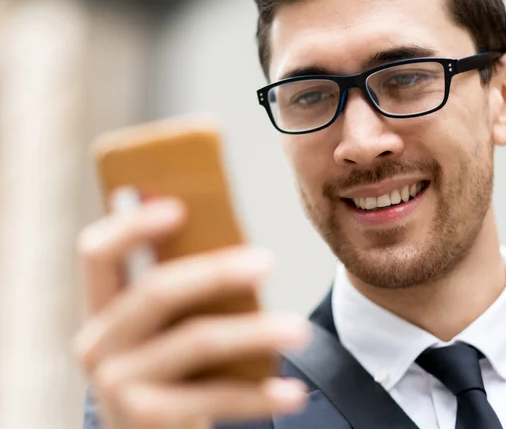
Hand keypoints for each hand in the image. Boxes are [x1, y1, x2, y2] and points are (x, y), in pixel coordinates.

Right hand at [74, 198, 309, 428]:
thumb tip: (234, 245)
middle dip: (215, 272)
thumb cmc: (172, 370)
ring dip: (255, 332)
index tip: (180, 207)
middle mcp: (97, 344)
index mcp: (102, 308)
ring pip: (195, 342)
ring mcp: (117, 386)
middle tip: (267, 262)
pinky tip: (292, 392)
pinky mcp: (146, 421)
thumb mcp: (164, 329)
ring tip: (300, 329)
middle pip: (155, 293)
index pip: (98, 254)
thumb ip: (183, 288)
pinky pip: (214, 398)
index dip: (132, 226)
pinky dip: (259, 395)